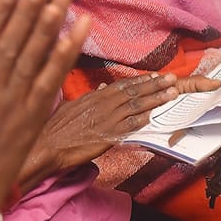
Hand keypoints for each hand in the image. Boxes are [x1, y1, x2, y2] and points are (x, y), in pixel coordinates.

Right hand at [30, 73, 220, 174]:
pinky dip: (140, 121)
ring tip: (171, 93)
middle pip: (133, 92)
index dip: (141, 81)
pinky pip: (127, 126)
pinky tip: (152, 117)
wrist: (47, 145)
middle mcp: (102, 104)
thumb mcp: (72, 105)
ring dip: (155, 100)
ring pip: (135, 106)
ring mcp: (105, 120)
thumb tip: (103, 86)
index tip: (155, 76)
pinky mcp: (106, 136)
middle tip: (172, 79)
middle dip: (154, 85)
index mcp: (94, 96)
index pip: (122, 85)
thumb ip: (90, 96)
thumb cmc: (56, 127)